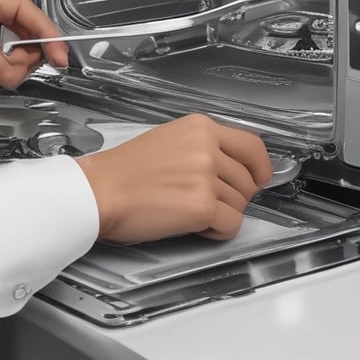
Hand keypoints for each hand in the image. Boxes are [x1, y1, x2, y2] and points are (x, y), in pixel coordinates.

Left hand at [0, 0, 67, 88]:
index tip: (60, 65)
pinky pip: (14, 52)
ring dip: (11, 63)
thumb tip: (12, 78)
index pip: (44, 27)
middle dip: (21, 62)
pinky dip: (4, 61)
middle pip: (37, 44)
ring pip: (26, 51)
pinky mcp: (1, 30)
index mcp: (12, 1)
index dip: (54, 48)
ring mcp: (9, 20)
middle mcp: (14, 8)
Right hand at [76, 114, 272, 243]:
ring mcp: (206, 176)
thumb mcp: (168, 140)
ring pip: (240, 205)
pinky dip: (216, 232)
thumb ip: (203, 147)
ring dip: (220, 214)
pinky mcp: (202, 206)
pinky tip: (191, 224)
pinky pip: (231, 226)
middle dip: (232, 197)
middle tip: (202, 200)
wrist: (99, 191)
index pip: (253, 146)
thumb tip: (234, 166)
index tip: (258, 178)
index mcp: (199, 127)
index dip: (260, 167)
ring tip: (187, 209)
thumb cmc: (123, 170)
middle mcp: (206, 147)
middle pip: (248, 181)